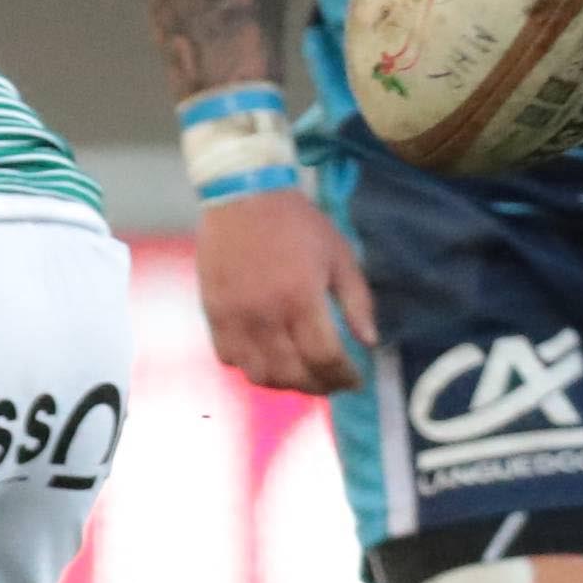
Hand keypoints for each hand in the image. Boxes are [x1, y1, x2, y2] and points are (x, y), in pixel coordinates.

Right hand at [192, 184, 375, 395]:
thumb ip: (357, 302)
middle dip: (318, 386)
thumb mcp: (340, 256)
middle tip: (331, 382)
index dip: (343, 377)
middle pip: (291, 374)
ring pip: (257, 374)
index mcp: (301, 298)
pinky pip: (227, 357)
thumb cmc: (298, 223)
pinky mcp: (212, 312)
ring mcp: (234, 316)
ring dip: (283, 383)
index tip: (355, 379)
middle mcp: (266, 314)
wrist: (242, 196)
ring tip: (299, 375)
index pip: (324, 358)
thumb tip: (369, 342)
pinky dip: (248, 365)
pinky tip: (264, 356)